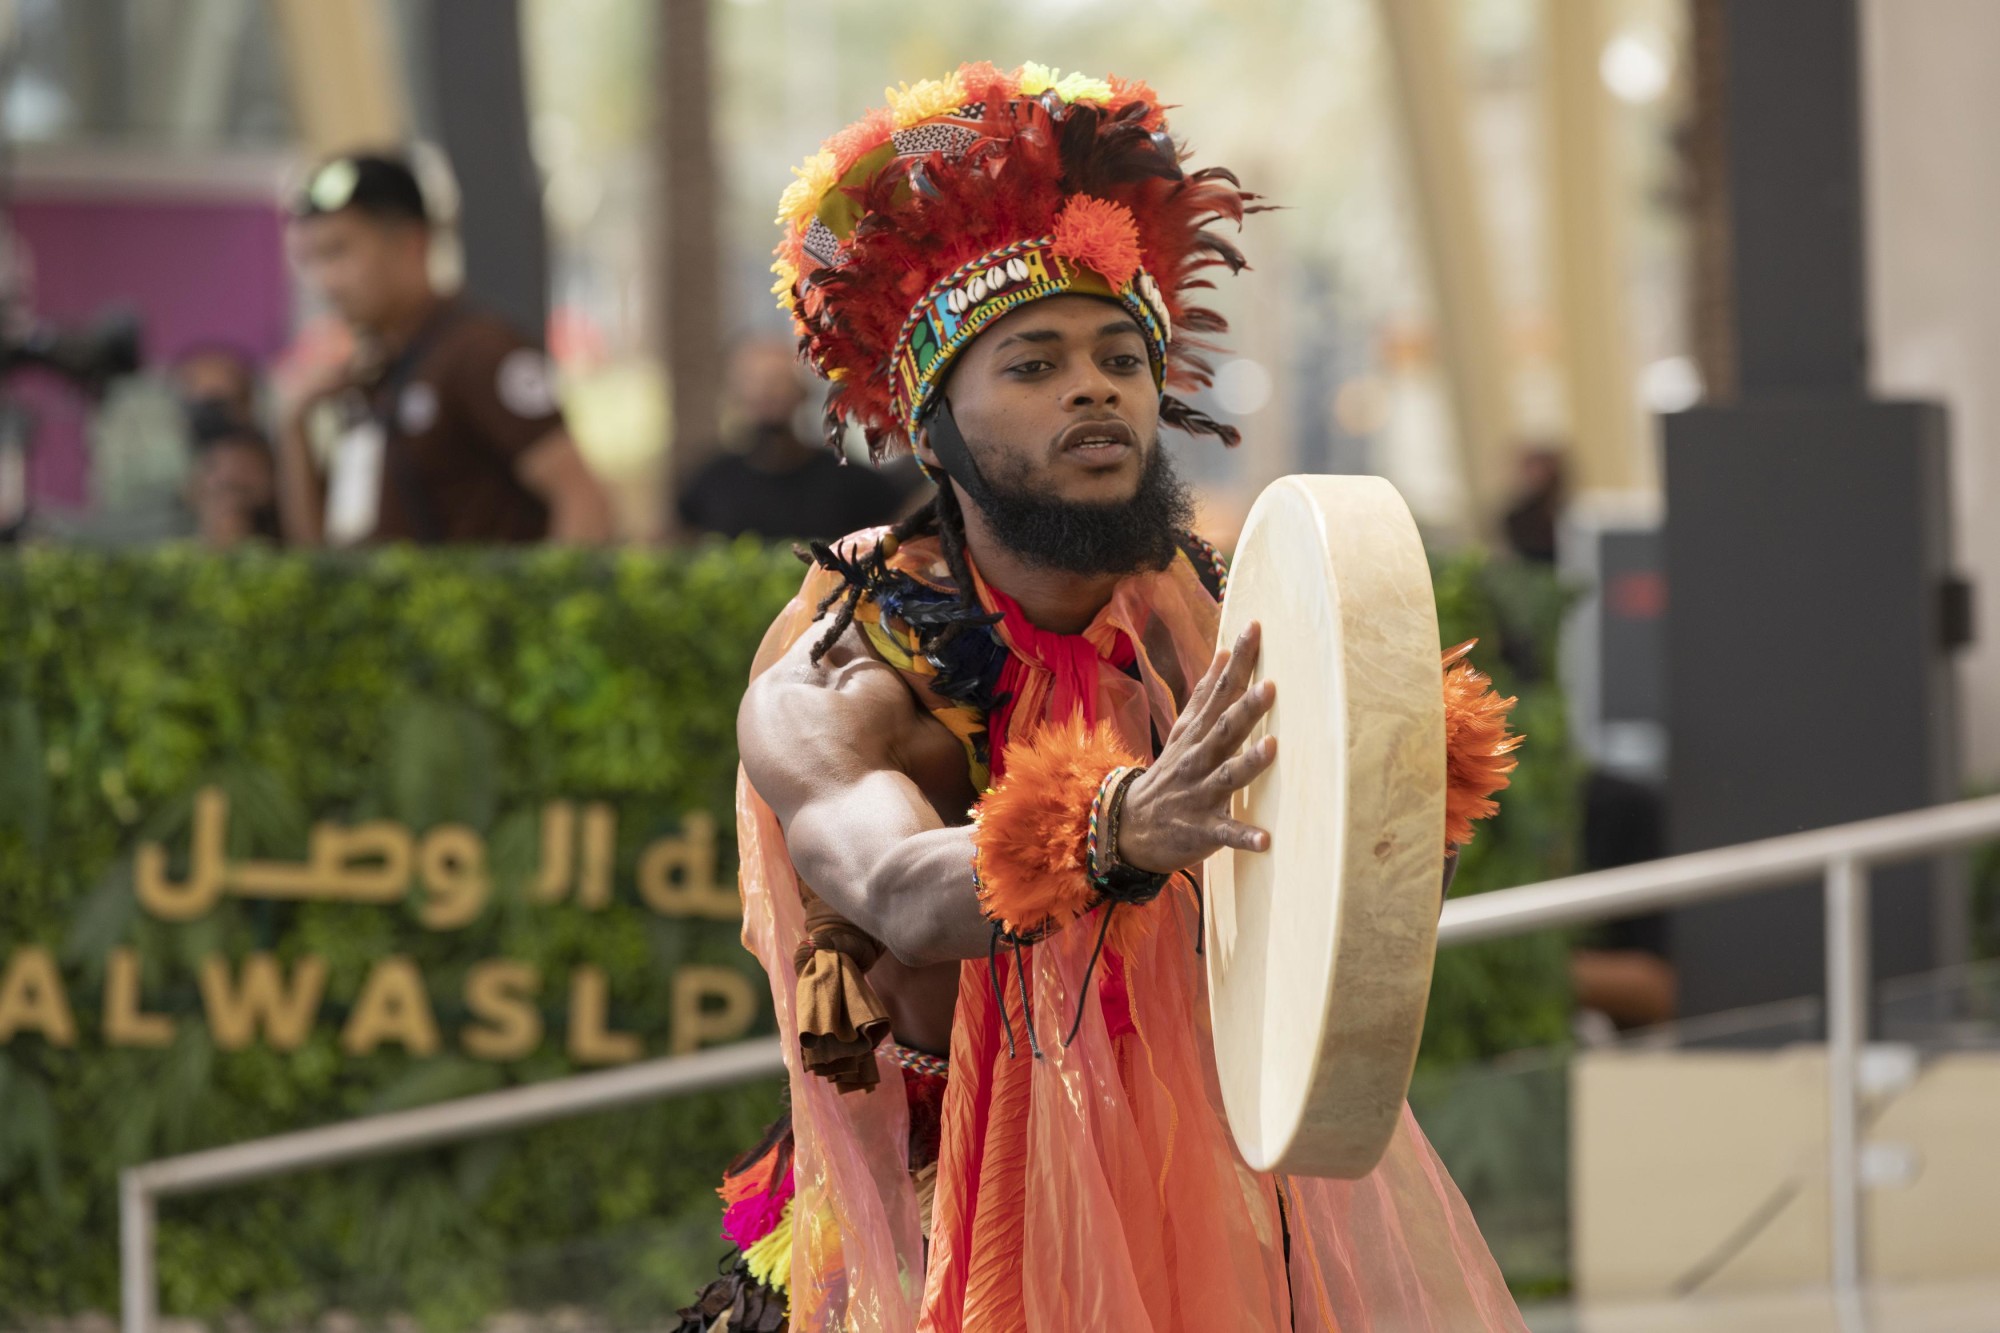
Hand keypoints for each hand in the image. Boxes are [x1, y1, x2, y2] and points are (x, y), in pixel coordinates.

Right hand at [1115, 621, 1277, 873]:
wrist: (1129, 827)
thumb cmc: (1171, 773)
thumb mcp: (1184, 730)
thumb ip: (1206, 695)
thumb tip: (1224, 653)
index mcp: (1197, 734)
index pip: (1219, 691)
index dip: (1237, 662)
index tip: (1254, 629)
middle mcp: (1199, 759)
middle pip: (1224, 729)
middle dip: (1246, 708)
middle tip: (1270, 686)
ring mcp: (1200, 794)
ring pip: (1228, 776)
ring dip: (1249, 762)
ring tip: (1271, 747)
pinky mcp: (1203, 828)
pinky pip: (1225, 833)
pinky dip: (1244, 836)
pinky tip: (1266, 839)